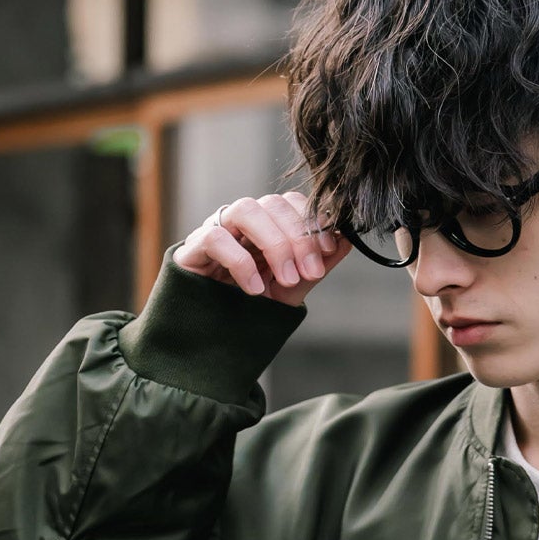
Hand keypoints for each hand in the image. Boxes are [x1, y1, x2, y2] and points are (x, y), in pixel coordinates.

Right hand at [172, 191, 353, 305]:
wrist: (210, 336)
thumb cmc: (249, 308)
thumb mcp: (289, 291)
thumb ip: (314, 268)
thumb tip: (346, 240)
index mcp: (267, 227)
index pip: (292, 203)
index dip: (313, 220)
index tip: (327, 249)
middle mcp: (243, 223)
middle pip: (273, 204)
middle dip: (298, 237)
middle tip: (310, 272)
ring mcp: (217, 231)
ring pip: (246, 209)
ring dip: (274, 243)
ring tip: (286, 280)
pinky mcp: (193, 249)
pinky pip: (216, 238)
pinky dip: (240, 261)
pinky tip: (253, 289)